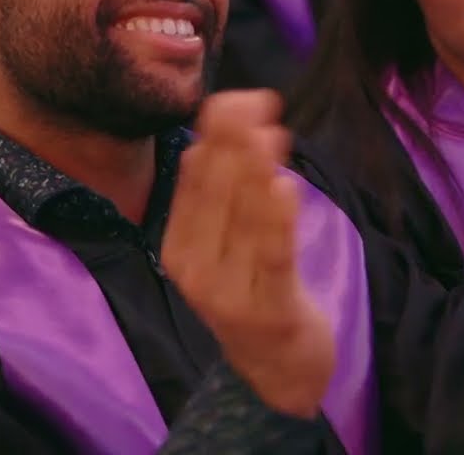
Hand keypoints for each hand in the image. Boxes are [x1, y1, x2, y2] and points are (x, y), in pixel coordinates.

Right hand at [161, 91, 333, 418]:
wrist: (274, 365)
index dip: (212, 137)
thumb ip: (217, 196)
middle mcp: (194, 271)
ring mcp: (228, 294)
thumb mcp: (224, 241)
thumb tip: (207, 139)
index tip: (233, 96)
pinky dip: (277, 221)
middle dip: (235, 143)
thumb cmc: (251, 288)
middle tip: (258, 100)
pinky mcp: (268, 312)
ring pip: (243, 222)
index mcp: (178, 247)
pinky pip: (272, 259)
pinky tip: (284, 186)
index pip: (193, 183)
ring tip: (270, 131)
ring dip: (256, 171)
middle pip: (215, 196)